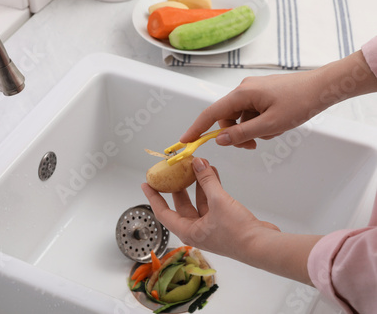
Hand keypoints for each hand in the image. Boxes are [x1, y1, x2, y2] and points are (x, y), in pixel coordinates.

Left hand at [141, 157, 279, 260]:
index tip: (145, 185)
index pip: (163, 212)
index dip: (153, 197)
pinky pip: (213, 201)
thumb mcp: (218, 202)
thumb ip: (207, 181)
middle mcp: (197, 230)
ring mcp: (211, 226)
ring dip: (198, 184)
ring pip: (199, 201)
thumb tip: (197, 163)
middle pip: (181, 205)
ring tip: (195, 166)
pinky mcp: (224, 221)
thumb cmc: (238, 233)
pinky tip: (213, 173)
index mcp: (188, 231)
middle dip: (177, 187)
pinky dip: (211, 188)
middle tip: (172, 171)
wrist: (263, 245)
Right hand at [180, 50, 376, 148]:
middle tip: (252, 146)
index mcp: (241, 94)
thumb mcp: (269, 125)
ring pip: (240, 118)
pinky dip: (259, 123)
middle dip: (236, 134)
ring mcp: (253, 92)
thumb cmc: (299, 102)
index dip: (196, 128)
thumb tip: (219, 140)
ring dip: (251, 130)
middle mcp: (243, 90)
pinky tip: (276, 125)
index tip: (184, 141)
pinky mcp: (261, 94)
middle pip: (226, 118)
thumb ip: (241, 134)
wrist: (323, 87)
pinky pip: (251, 114)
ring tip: (272, 132)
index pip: (210, 113)